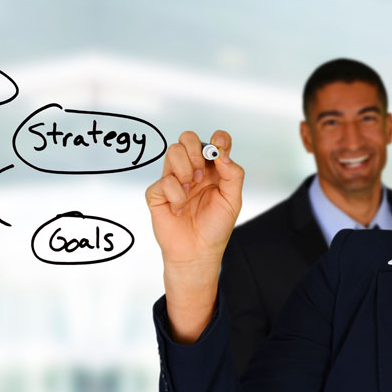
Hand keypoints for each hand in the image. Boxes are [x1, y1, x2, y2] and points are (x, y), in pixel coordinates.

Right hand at [145, 130, 244, 341]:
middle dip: (195, 150)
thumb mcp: (233, 200)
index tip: (220, 146)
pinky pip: (163, 181)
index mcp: (212, 170)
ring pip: (172, 151)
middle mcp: (192, 170)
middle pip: (187, 138)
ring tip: (191, 188)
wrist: (197, 252)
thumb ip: (232, 173)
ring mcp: (174, 180)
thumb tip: (221, 154)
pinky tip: (179, 208)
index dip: (217, 139)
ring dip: (185, 169)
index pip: (214, 142)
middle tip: (202, 172)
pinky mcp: (158, 193)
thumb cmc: (215, 228)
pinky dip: (175, 195)